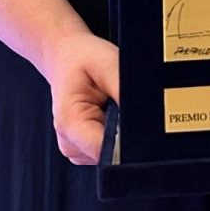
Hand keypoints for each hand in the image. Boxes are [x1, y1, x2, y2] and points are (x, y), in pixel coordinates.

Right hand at [40, 31, 120, 165]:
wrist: (66, 57)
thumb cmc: (83, 59)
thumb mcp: (108, 64)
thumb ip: (125, 94)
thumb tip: (144, 118)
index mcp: (70, 122)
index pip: (105, 151)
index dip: (126, 139)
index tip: (131, 118)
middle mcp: (69, 142)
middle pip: (110, 153)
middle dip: (123, 131)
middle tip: (116, 101)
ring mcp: (75, 148)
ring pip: (111, 151)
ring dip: (118, 130)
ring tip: (108, 102)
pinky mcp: (83, 148)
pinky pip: (108, 147)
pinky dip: (113, 130)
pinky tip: (107, 112)